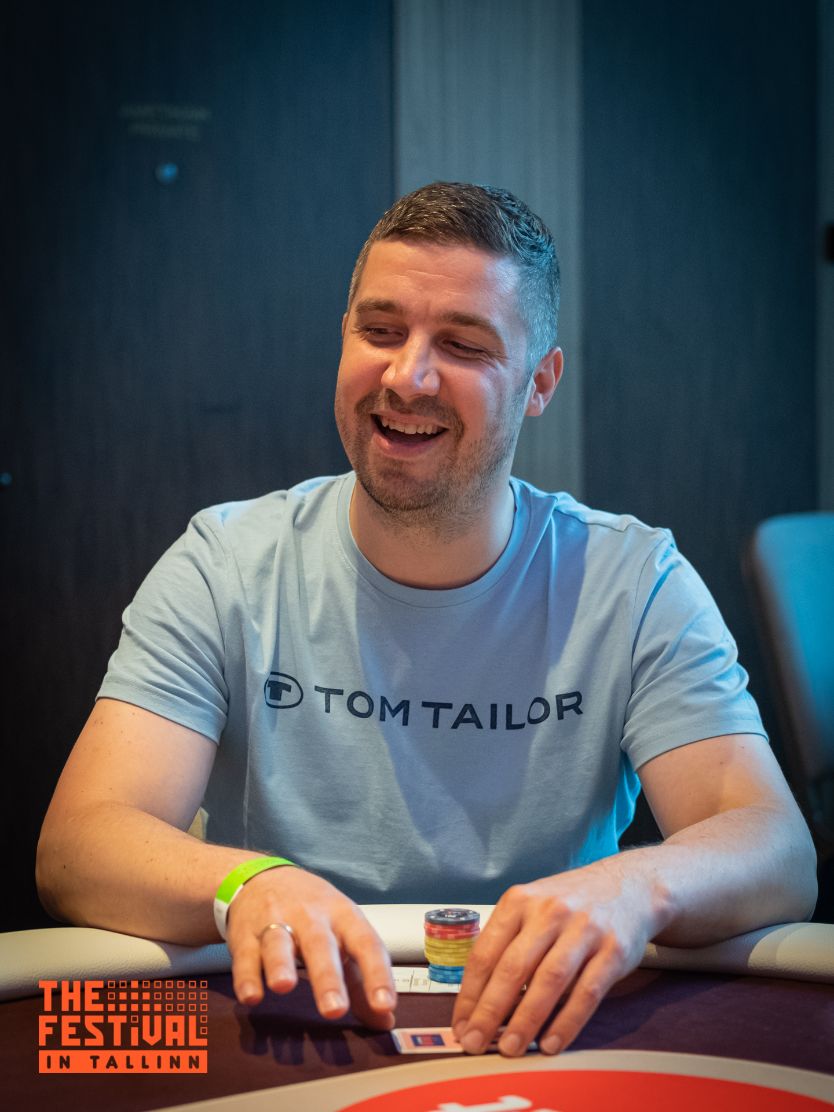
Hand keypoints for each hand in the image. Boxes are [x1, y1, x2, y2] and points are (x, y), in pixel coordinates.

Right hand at [225, 867, 395, 1029]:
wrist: (262, 878)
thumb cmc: (313, 914)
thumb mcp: (342, 936)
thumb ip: (361, 980)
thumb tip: (384, 1021)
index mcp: (343, 917)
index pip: (366, 943)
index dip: (377, 974)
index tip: (384, 1005)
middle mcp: (311, 917)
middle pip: (320, 945)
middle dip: (327, 977)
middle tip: (334, 1009)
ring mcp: (275, 922)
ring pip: (279, 943)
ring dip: (281, 964)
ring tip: (284, 987)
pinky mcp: (246, 935)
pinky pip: (246, 956)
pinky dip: (246, 976)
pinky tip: (251, 996)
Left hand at [451, 856, 666, 1055]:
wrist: (629, 886)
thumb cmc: (570, 904)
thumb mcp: (533, 907)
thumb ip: (509, 943)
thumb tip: (478, 999)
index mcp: (520, 901)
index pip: (486, 951)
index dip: (469, 993)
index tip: (460, 1025)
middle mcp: (549, 911)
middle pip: (513, 967)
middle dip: (490, 1011)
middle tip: (475, 1043)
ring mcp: (584, 929)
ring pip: (549, 980)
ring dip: (526, 1019)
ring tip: (510, 1049)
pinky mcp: (614, 950)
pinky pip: (587, 992)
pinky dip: (566, 1022)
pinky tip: (550, 1044)